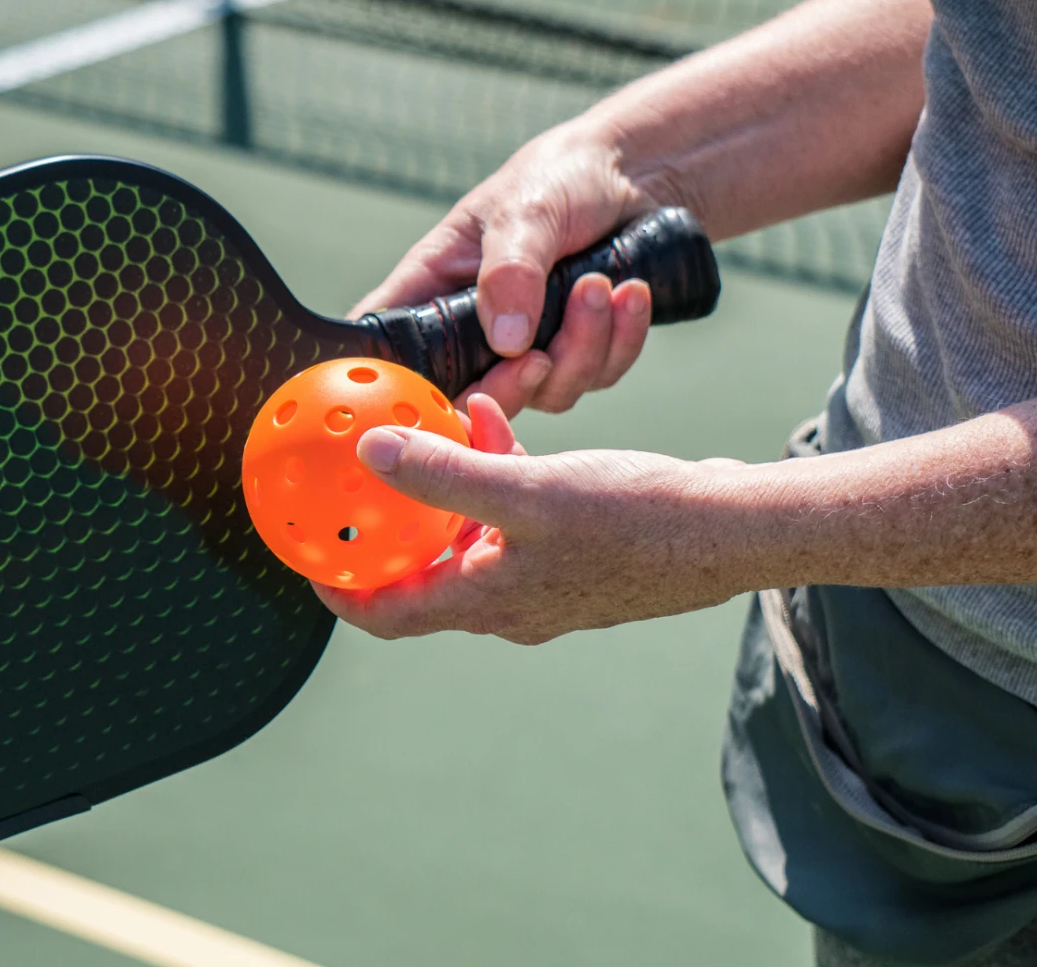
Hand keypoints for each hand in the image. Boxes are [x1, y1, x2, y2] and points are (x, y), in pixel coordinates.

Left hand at [312, 394, 753, 643]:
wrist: (733, 530)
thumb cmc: (637, 519)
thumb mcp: (526, 490)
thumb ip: (445, 474)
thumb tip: (371, 455)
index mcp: (487, 602)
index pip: (385, 614)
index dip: (338, 588)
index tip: (303, 554)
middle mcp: (510, 603)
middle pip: (424, 570)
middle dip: (394, 520)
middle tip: (361, 477)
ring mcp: (547, 581)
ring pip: (473, 533)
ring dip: (452, 483)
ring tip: (443, 425)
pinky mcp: (579, 553)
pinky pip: (516, 516)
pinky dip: (499, 476)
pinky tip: (503, 424)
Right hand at [349, 116, 661, 415]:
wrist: (637, 172)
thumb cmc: (560, 176)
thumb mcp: (527, 212)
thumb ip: (511, 273)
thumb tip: (506, 342)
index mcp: (433, 288)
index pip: (388, 352)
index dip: (397, 389)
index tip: (440, 397)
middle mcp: (473, 327)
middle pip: (471, 398)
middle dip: (516, 384)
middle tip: (543, 355)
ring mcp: (526, 346)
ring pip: (546, 391)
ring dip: (583, 346)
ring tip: (601, 285)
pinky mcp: (576, 351)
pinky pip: (597, 375)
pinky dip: (619, 340)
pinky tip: (630, 294)